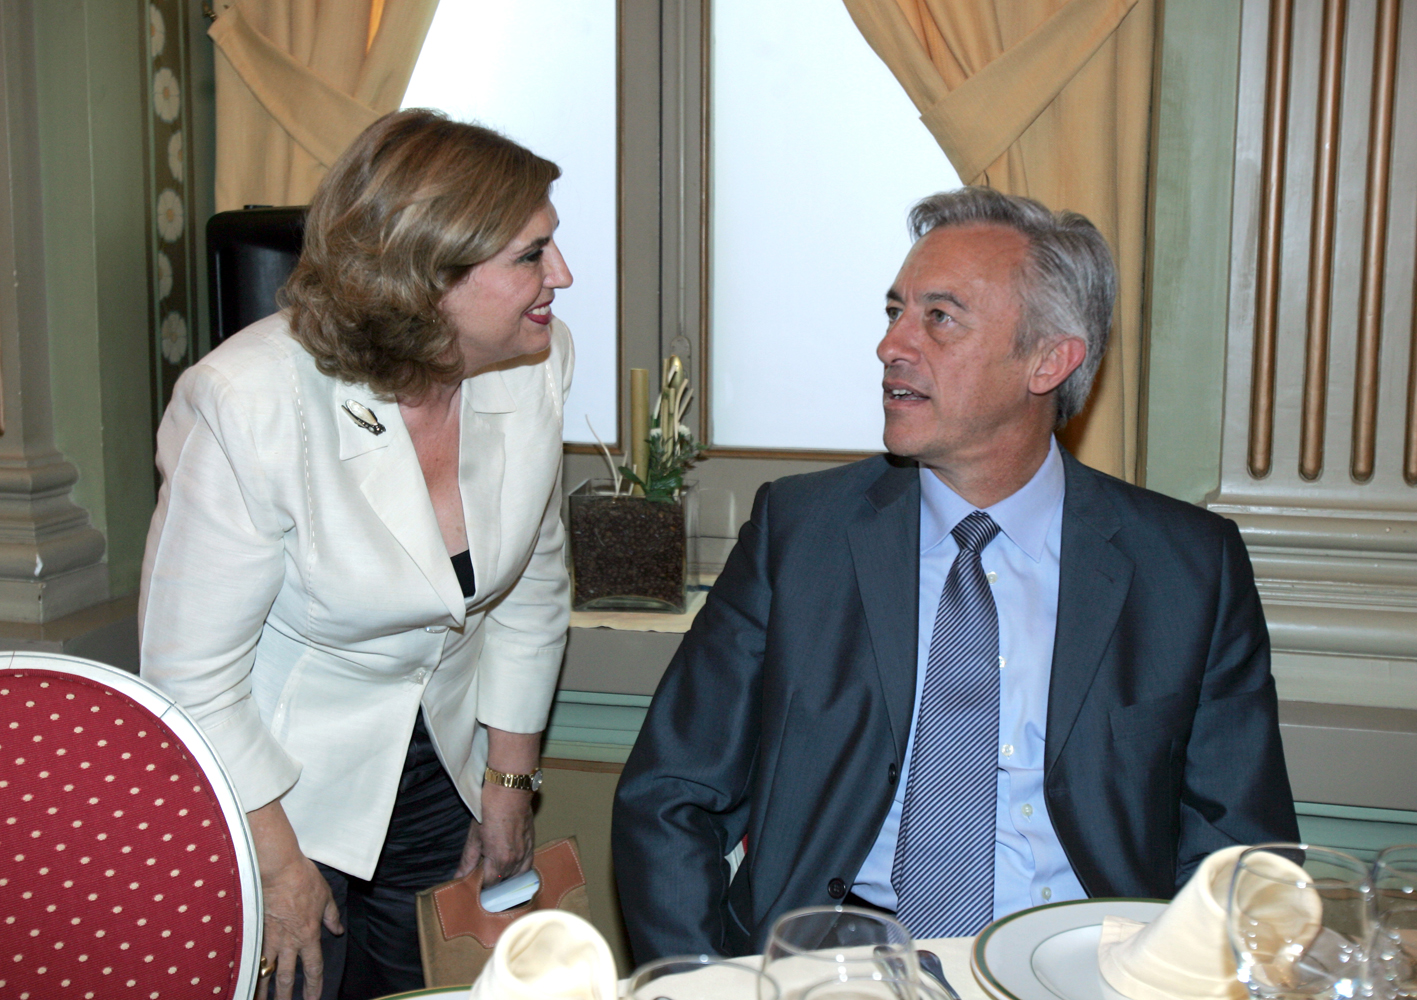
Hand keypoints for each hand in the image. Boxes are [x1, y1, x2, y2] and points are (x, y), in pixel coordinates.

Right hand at [248, 801, 343, 999]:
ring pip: (266, 970)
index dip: (314, 986)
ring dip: (263, 989)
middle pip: (287, 976)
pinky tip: (242, 980)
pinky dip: (247, 970)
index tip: (313, 999)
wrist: (277, 868)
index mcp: (309, 934)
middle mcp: (289, 942)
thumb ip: (331, 915)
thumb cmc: (303, 878)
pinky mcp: (254, 929)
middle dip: (286, 996)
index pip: (314, 967)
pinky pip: (251, 956)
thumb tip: (337, 929)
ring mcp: (269, 937)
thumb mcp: (325, 895)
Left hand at [460, 782, 534, 885]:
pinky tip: (511, 869)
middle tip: (481, 875)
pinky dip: (518, 871)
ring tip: (495, 872)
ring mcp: (525, 854)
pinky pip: (527, 867)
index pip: (488, 884)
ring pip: (515, 876)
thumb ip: (467, 861)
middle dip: (491, 882)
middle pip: (502, 882)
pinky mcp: (531, 846)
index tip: (473, 882)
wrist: (509, 793)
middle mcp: (514, 861)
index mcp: (499, 860)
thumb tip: (458, 877)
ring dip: (504, 877)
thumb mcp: (474, 837)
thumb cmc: (489, 812)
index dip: (479, 885)